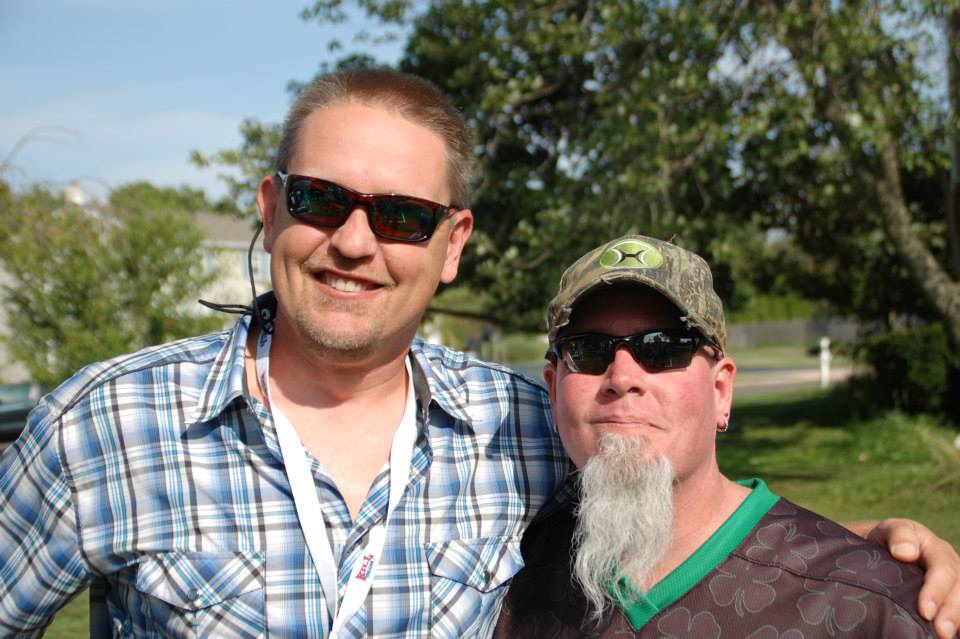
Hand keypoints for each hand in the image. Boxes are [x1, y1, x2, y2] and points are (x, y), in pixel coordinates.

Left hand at [854, 518, 959, 638]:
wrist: (884, 547)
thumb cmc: (887, 539)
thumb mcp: (890, 529)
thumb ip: (898, 535)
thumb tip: (905, 553)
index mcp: (938, 550)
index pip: (943, 570)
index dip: (936, 591)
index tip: (925, 611)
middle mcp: (951, 567)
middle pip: (959, 590)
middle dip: (952, 612)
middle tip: (941, 632)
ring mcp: (952, 584)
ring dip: (957, 620)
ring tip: (945, 636)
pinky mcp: (948, 597)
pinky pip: (957, 609)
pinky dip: (957, 622)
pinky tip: (950, 634)